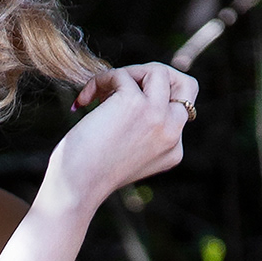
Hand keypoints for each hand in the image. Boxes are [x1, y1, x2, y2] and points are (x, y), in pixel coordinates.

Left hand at [43, 59, 197, 213]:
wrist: (75, 189)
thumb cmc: (89, 175)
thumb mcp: (126, 154)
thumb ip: (141, 130)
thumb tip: (133, 88)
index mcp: (173, 150)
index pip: (178, 110)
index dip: (150, 100)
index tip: (118, 110)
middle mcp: (172, 133)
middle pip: (186, 84)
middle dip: (154, 76)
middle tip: (124, 87)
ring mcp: (158, 117)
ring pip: (158, 71)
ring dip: (128, 73)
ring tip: (102, 91)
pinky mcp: (136, 104)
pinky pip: (122, 75)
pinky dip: (99, 81)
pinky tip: (82, 102)